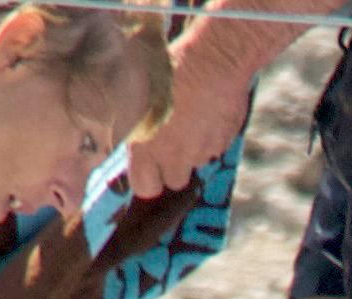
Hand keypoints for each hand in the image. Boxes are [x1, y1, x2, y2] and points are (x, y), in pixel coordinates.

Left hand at [126, 65, 252, 204]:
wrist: (214, 57)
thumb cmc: (170, 69)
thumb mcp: (136, 90)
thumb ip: (130, 121)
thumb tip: (126, 135)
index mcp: (148, 147)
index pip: (145, 188)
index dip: (147, 178)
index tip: (148, 166)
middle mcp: (176, 156)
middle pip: (175, 180)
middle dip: (173, 166)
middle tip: (172, 141)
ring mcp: (204, 151)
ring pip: (197, 163)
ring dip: (193, 149)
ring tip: (191, 119)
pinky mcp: (225, 142)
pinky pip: (216, 147)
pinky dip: (212, 136)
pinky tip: (208, 111)